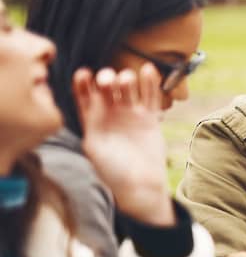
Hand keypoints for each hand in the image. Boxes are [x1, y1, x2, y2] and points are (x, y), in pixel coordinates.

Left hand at [73, 65, 172, 225]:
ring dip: (126, 78)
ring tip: (127, 81)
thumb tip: (86, 99)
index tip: (83, 74)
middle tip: (108, 81)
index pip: (84, 94)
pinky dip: (150, 82)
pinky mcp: (151, 118)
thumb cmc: (112, 172)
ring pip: (128, 87)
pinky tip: (147, 70)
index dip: (83, 82)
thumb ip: (89, 123)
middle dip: (106, 78)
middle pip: (107, 86)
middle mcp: (111, 114)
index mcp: (92, 120)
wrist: (140, 186)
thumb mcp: (93, 148)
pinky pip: (151, 96)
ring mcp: (131, 115)